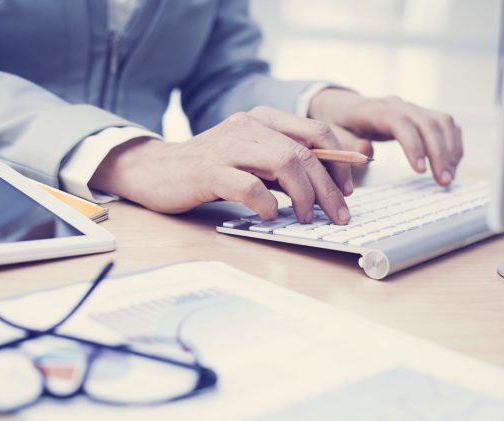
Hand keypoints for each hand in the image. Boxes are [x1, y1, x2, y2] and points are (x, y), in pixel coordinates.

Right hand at [89, 107, 353, 223]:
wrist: (156, 170)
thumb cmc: (211, 169)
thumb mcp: (253, 160)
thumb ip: (283, 165)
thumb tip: (326, 186)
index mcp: (264, 119)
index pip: (317, 132)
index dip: (340, 161)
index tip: (347, 191)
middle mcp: (249, 126)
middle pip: (305, 151)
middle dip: (329, 187)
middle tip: (339, 214)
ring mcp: (228, 146)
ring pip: (284, 162)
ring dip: (305, 195)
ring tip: (306, 218)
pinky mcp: (209, 170)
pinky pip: (249, 186)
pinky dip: (266, 204)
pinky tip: (268, 216)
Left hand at [308, 88, 463, 185]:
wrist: (342, 105)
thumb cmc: (338, 123)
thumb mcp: (333, 135)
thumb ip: (347, 145)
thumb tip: (366, 153)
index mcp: (374, 110)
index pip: (400, 123)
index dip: (413, 145)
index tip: (420, 170)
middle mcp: (397, 105)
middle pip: (428, 123)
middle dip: (440, 153)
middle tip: (443, 181)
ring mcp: (412, 108)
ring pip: (442, 121)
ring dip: (450, 149)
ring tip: (448, 177)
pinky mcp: (421, 114)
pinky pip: (445, 123)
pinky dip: (453, 143)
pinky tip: (452, 164)